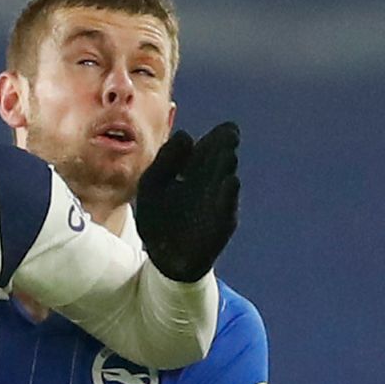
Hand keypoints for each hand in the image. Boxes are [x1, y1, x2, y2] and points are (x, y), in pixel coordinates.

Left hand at [134, 121, 239, 282]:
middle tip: (230, 132)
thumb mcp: (153, 183)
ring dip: (226, 168)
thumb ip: (166, 159)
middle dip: (224, 148)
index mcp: (194, 172)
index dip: (216, 139)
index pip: (207, 151)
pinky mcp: (222, 224)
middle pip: (218, 163)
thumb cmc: (157, 217)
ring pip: (223, 182)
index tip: (225, 127)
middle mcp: (209, 185)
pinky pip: (226, 209)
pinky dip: (227, 197)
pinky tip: (230, 182)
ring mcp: (218, 204)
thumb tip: (186, 134)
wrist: (163, 256)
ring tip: (228, 153)